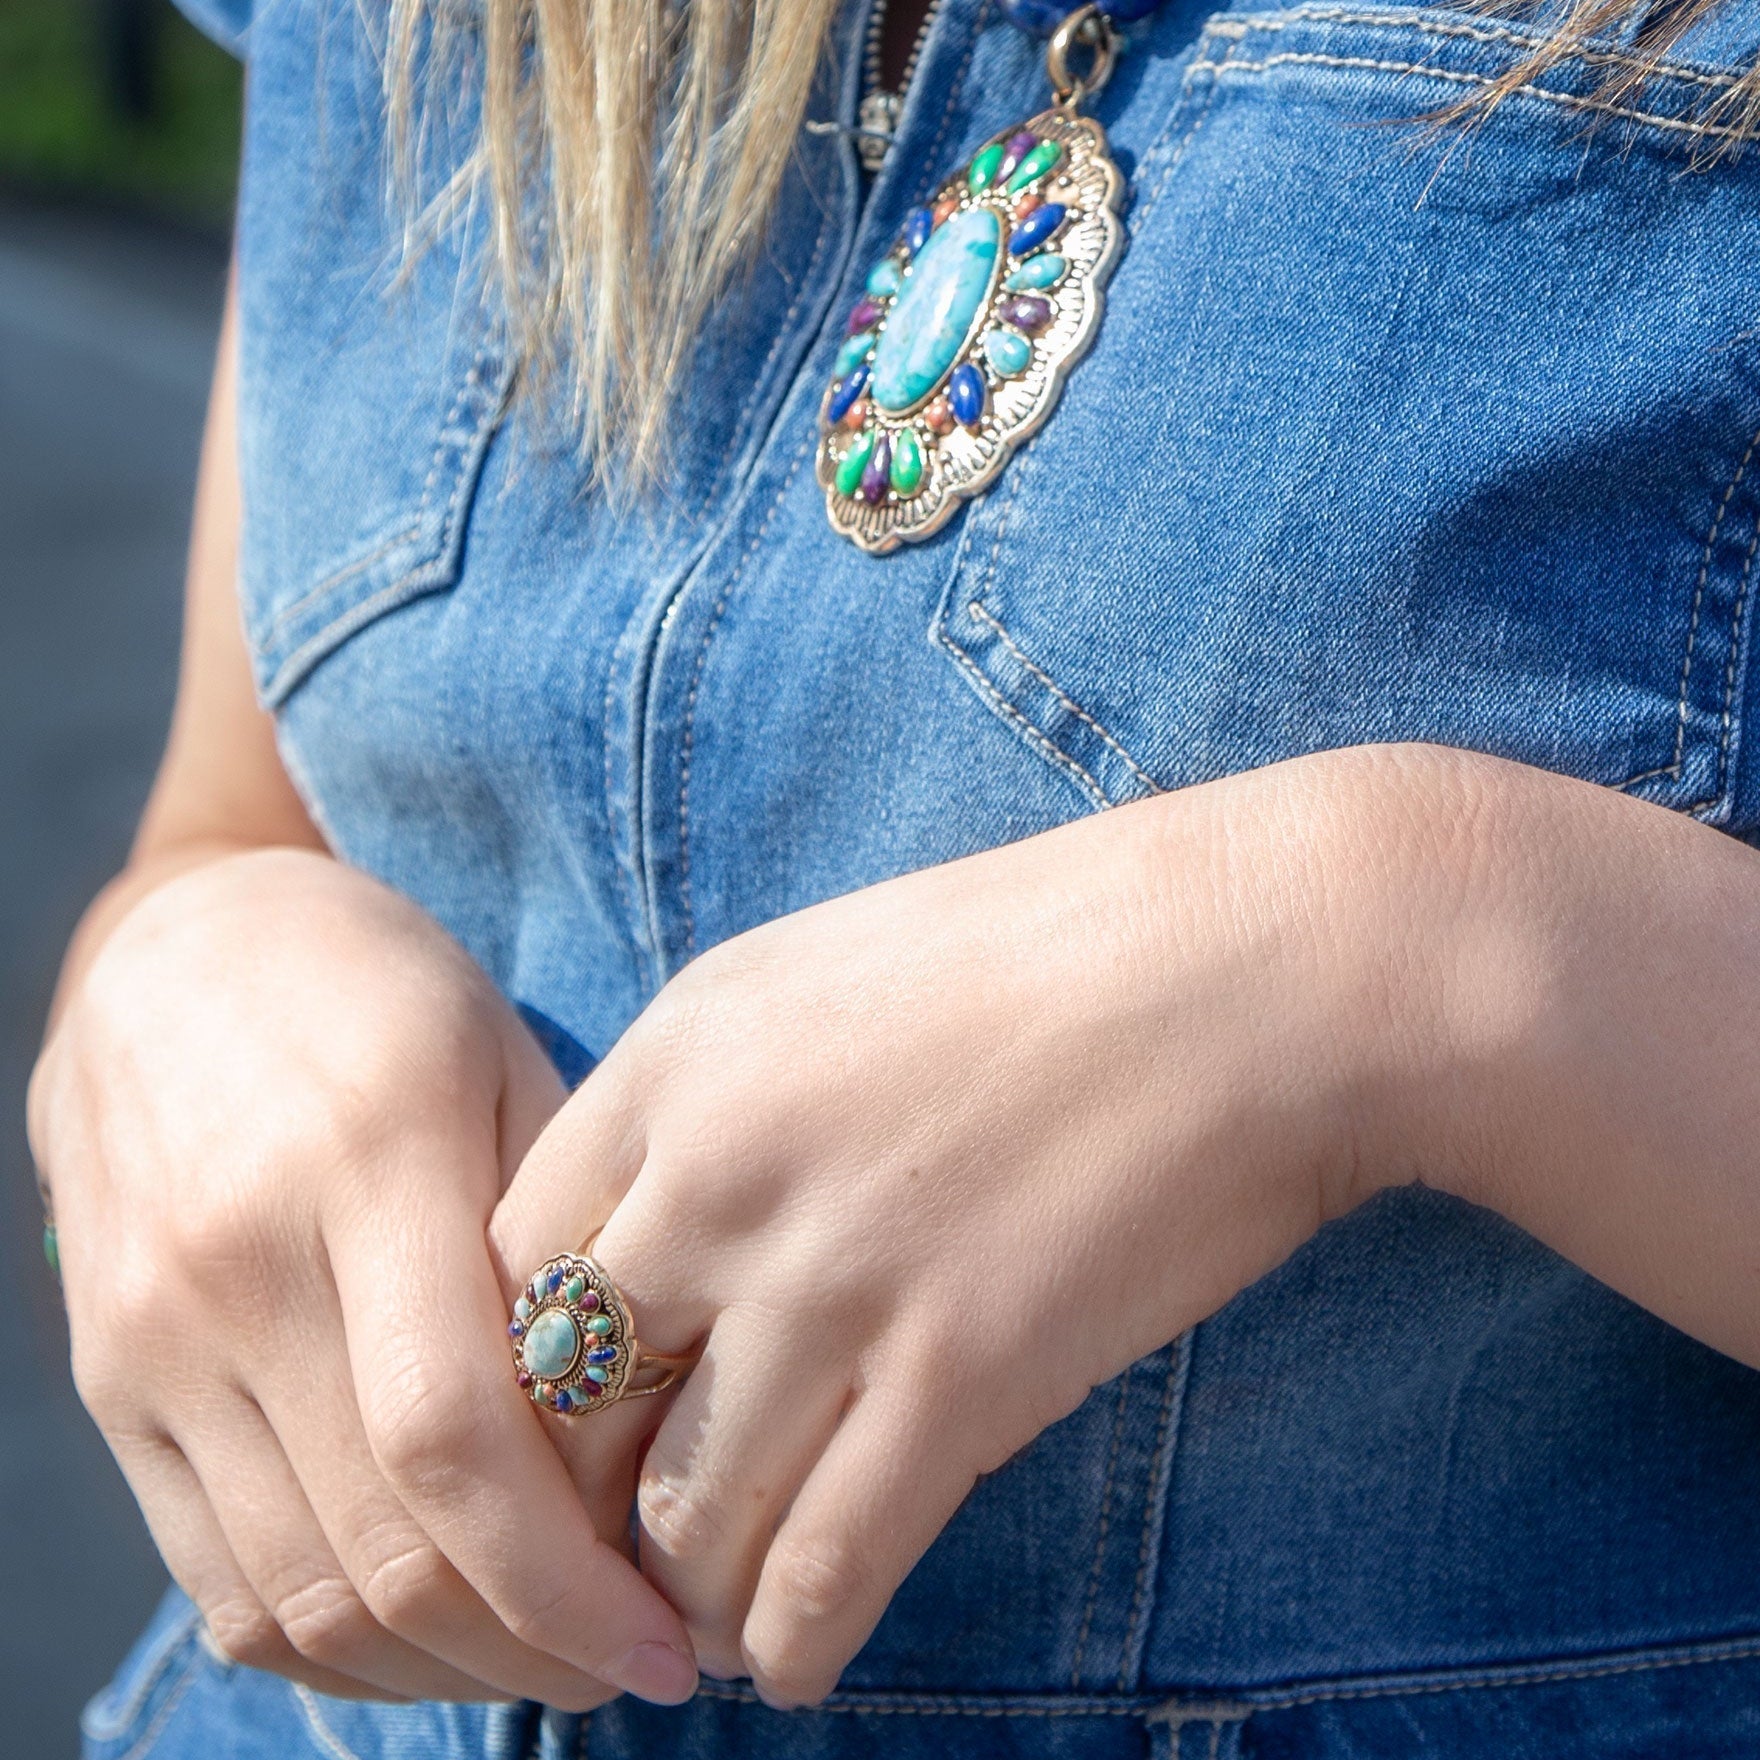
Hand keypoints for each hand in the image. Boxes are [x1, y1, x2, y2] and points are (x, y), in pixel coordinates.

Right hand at [29, 849, 696, 1706]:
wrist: (174, 953)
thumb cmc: (381, 992)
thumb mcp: (503, 1056)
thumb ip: (557, 1238)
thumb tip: (639, 1428)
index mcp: (367, 1164)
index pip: (453, 1442)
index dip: (566, 1580)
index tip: (667, 1639)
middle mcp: (238, 1271)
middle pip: (381, 1548)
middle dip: (528, 1650)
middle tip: (636, 1667)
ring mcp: (152, 1342)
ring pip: (297, 1594)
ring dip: (439, 1667)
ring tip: (551, 1661)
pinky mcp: (108, 1387)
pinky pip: (214, 1578)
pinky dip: (332, 1640)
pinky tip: (433, 1631)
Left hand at [491, 748, 1426, 1705]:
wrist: (1249, 965)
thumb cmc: (1048, 955)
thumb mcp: (819, 977)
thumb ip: (710, 1100)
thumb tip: (652, 1242)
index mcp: (677, 1061)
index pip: (507, 1270)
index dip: (518, 1381)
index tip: (559, 1439)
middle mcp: (720, 1176)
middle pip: (565, 1405)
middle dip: (568, 1512)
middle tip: (595, 1568)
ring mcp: (836, 1280)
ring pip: (682, 1511)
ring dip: (676, 1598)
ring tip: (693, 1631)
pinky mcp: (963, 1375)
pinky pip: (821, 1565)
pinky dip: (788, 1639)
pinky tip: (790, 1662)